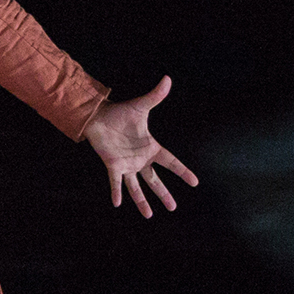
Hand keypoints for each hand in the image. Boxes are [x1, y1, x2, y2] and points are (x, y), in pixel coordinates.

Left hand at [82, 74, 198, 217]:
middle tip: (174, 208)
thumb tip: (167, 78)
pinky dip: (116, 192)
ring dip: (142, 201)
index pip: (171, 162)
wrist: (98, 116)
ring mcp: (126, 164)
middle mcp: (140, 159)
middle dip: (164, 194)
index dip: (183, 172)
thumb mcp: (142, 105)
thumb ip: (155, 95)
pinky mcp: (112, 165)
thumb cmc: (121, 113)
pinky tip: (118, 203)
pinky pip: (115, 182)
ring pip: (137, 186)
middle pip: (154, 180)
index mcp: (151, 148)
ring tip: (150, 215)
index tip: (195, 182)